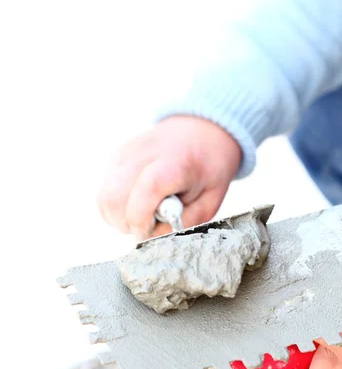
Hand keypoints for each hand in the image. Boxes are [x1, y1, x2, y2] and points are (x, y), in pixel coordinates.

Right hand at [97, 116, 240, 240]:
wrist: (201, 131)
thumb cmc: (208, 169)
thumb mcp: (210, 201)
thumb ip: (184, 222)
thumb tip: (151, 236)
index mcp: (176, 163)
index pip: (147, 190)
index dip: (142, 219)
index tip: (149, 231)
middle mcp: (144, 154)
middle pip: (114, 197)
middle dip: (127, 223)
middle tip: (147, 226)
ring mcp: (126, 154)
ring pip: (104, 198)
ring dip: (118, 217)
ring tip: (142, 215)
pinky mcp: (116, 158)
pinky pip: (105, 192)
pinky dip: (117, 206)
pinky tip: (137, 202)